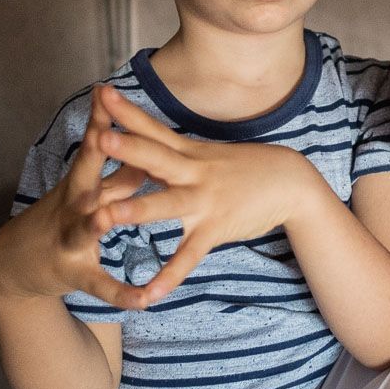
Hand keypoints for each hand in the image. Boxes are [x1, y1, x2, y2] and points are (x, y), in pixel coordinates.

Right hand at [0, 86, 160, 309]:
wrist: (14, 263)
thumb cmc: (60, 217)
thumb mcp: (86, 192)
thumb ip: (119, 172)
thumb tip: (145, 143)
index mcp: (81, 183)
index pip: (94, 145)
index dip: (101, 119)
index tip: (106, 91)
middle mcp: (73, 206)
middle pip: (86, 176)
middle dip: (96, 155)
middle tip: (104, 133)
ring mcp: (70, 239)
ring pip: (85, 228)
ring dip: (96, 222)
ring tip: (108, 217)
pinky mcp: (75, 273)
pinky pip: (102, 284)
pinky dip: (122, 293)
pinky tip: (144, 300)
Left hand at [96, 84, 325, 301]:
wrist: (291, 183)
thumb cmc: (249, 167)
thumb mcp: (209, 155)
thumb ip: (177, 154)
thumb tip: (149, 146)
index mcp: (189, 152)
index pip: (153, 128)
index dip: (127, 112)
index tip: (101, 93)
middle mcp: (194, 172)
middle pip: (155, 157)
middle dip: (127, 148)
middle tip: (98, 138)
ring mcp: (204, 201)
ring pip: (167, 205)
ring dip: (138, 210)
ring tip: (108, 216)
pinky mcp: (215, 229)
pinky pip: (188, 255)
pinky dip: (169, 276)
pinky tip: (149, 295)